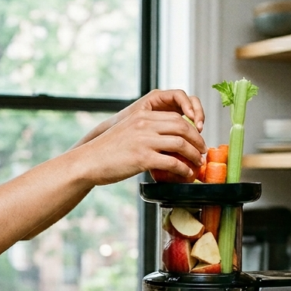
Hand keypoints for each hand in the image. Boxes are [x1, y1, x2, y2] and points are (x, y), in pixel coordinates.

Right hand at [71, 90, 207, 185]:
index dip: (191, 129)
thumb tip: (167, 144)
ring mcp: (144, 141)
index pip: (175, 117)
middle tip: (202, 152)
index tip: (196, 140)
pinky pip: (172, 162)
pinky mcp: (142, 158)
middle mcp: (144, 125)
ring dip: (194, 155)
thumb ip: (146, 133)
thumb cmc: (107, 152)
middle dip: (197, 140)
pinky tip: (186, 174)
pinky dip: (183, 169)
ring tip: (197, 164)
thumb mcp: (128, 133)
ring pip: (181, 144)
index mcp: (142, 116)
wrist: (88, 162)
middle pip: (183, 127)